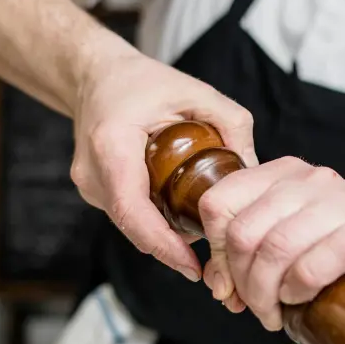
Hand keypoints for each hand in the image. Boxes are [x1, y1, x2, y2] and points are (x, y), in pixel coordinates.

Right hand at [69, 44, 256, 280]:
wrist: (96, 76)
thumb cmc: (143, 81)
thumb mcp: (196, 92)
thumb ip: (231, 124)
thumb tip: (255, 169)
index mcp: (112, 144)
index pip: (133, 211)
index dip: (164, 246)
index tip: (194, 267)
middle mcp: (93, 172)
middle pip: (135, 226)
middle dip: (174, 247)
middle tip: (216, 258)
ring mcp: (89, 186)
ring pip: (133, 225)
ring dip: (166, 234)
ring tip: (204, 234)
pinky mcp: (95, 192)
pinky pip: (129, 215)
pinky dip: (156, 221)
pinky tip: (183, 215)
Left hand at [197, 157, 344, 329]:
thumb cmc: (329, 265)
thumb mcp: (277, 250)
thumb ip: (240, 257)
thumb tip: (216, 284)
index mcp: (280, 174)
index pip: (218, 202)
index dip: (217, 252)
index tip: (227, 284)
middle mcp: (311, 178)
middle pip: (245, 231)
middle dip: (243, 282)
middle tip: (257, 307)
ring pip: (277, 247)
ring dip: (268, 293)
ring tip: (275, 313)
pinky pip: (317, 261)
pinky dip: (300, 288)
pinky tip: (301, 299)